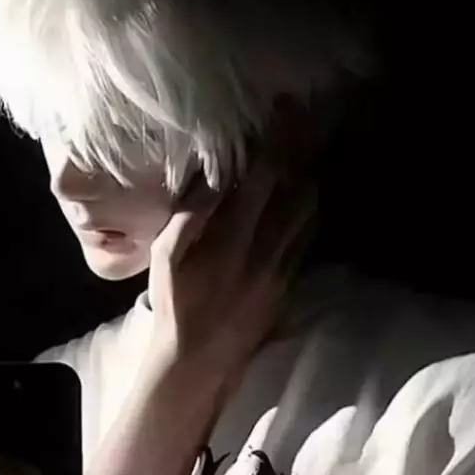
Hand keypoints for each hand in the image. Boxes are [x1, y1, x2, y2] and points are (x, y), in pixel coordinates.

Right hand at [147, 143, 317, 376]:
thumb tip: (211, 178)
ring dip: (309, 180)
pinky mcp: (288, 285)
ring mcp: (282, 270)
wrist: (199, 362)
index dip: (276, 141)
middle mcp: (265, 252)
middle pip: (299, 192)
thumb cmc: (174, 307)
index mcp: (232, 241)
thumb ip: (189, 215)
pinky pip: (306, 240)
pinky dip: (307, 212)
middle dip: (303, 153)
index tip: (282, 111)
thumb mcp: (165, 258)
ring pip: (309, 216)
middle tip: (302, 123)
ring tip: (304, 153)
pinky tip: (302, 197)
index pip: (263, 180)